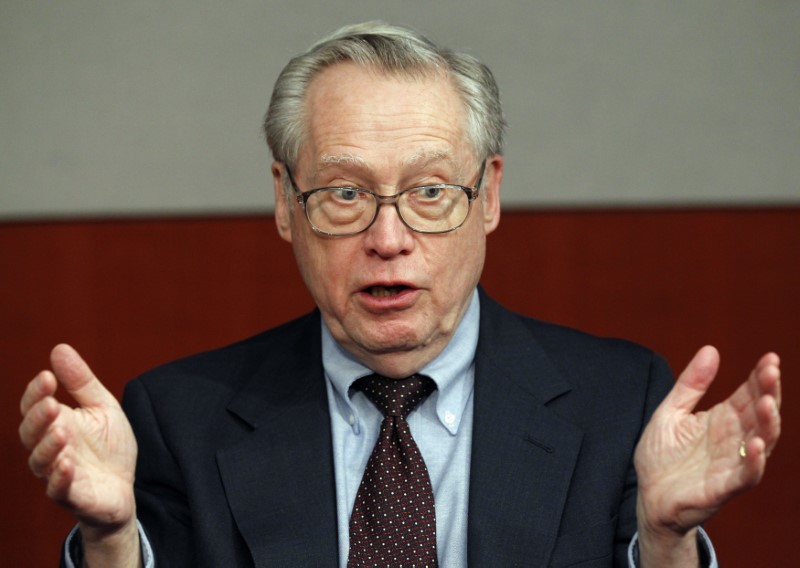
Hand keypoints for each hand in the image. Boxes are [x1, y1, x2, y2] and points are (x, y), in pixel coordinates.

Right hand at [19, 344, 140, 562]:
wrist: (124, 487)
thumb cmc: (108, 446)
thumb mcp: (102, 407)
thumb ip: (81, 382)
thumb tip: (59, 348)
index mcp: (54, 423)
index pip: (34, 406)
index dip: (36, 393)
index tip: (48, 377)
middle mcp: (49, 448)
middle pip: (31, 433)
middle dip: (39, 418)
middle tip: (51, 403)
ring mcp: (57, 473)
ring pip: (41, 461)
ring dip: (48, 445)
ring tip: (61, 430)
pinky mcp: (71, 496)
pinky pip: (58, 489)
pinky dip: (59, 477)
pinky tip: (66, 464)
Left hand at [634, 346, 780, 562]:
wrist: (648, 495)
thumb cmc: (662, 455)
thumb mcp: (671, 411)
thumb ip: (691, 384)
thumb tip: (711, 349)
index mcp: (723, 419)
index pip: (748, 394)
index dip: (760, 377)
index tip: (769, 358)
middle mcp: (733, 439)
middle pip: (759, 414)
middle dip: (768, 393)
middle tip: (771, 371)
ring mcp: (732, 463)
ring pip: (761, 442)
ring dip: (767, 424)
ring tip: (767, 403)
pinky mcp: (723, 487)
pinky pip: (745, 475)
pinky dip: (754, 462)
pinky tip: (756, 445)